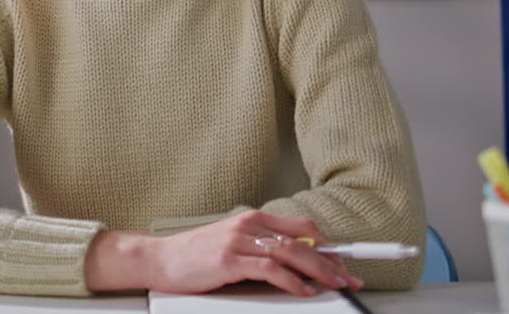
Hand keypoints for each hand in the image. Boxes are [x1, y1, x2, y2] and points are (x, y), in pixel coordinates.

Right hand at [144, 211, 362, 295]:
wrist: (161, 259)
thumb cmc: (197, 256)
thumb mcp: (234, 244)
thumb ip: (262, 248)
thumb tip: (298, 262)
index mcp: (252, 219)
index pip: (300, 227)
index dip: (327, 244)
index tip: (344, 261)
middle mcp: (248, 225)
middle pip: (301, 240)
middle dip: (330, 260)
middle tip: (348, 276)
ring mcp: (238, 241)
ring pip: (289, 253)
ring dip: (318, 271)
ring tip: (334, 284)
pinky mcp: (228, 260)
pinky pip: (269, 270)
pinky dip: (292, 281)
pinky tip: (303, 290)